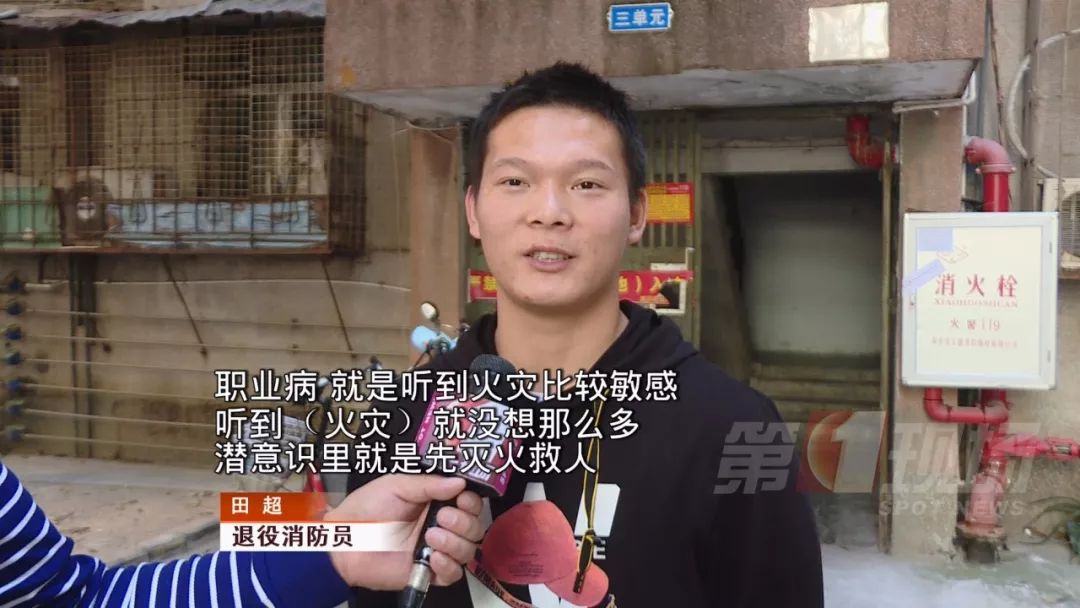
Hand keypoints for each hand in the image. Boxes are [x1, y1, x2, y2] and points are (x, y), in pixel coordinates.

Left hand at [324, 475, 483, 590]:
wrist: (344, 541)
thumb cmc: (365, 509)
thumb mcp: (396, 486)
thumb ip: (428, 484)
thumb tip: (460, 482)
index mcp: (435, 502)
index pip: (468, 502)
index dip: (471, 501)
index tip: (462, 498)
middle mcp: (440, 525)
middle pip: (474, 527)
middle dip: (464, 521)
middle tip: (443, 517)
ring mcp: (435, 549)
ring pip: (467, 550)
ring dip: (456, 542)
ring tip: (431, 536)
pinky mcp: (427, 572)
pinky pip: (453, 574)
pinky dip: (448, 565)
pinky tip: (433, 556)